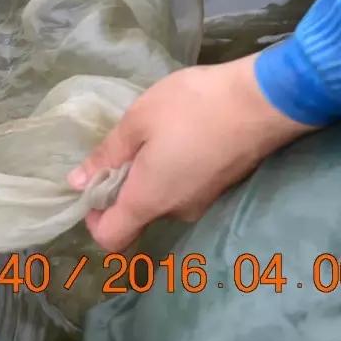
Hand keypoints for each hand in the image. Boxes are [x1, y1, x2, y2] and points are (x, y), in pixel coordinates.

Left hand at [67, 55, 317, 250]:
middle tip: (123, 145)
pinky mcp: (221, 188)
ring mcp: (203, 202)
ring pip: (162, 199)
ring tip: (152, 133)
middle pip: (137, 216)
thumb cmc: (192, 107)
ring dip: (149, 174)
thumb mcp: (138, 121)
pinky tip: (178, 134)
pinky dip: (173, 169)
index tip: (92, 187)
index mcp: (149, 200)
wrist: (263, 101)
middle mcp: (176, 211)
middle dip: (122, 187)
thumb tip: (77, 183)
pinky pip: (184, 188)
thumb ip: (107, 155)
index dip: (94, 219)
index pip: (112, 238)